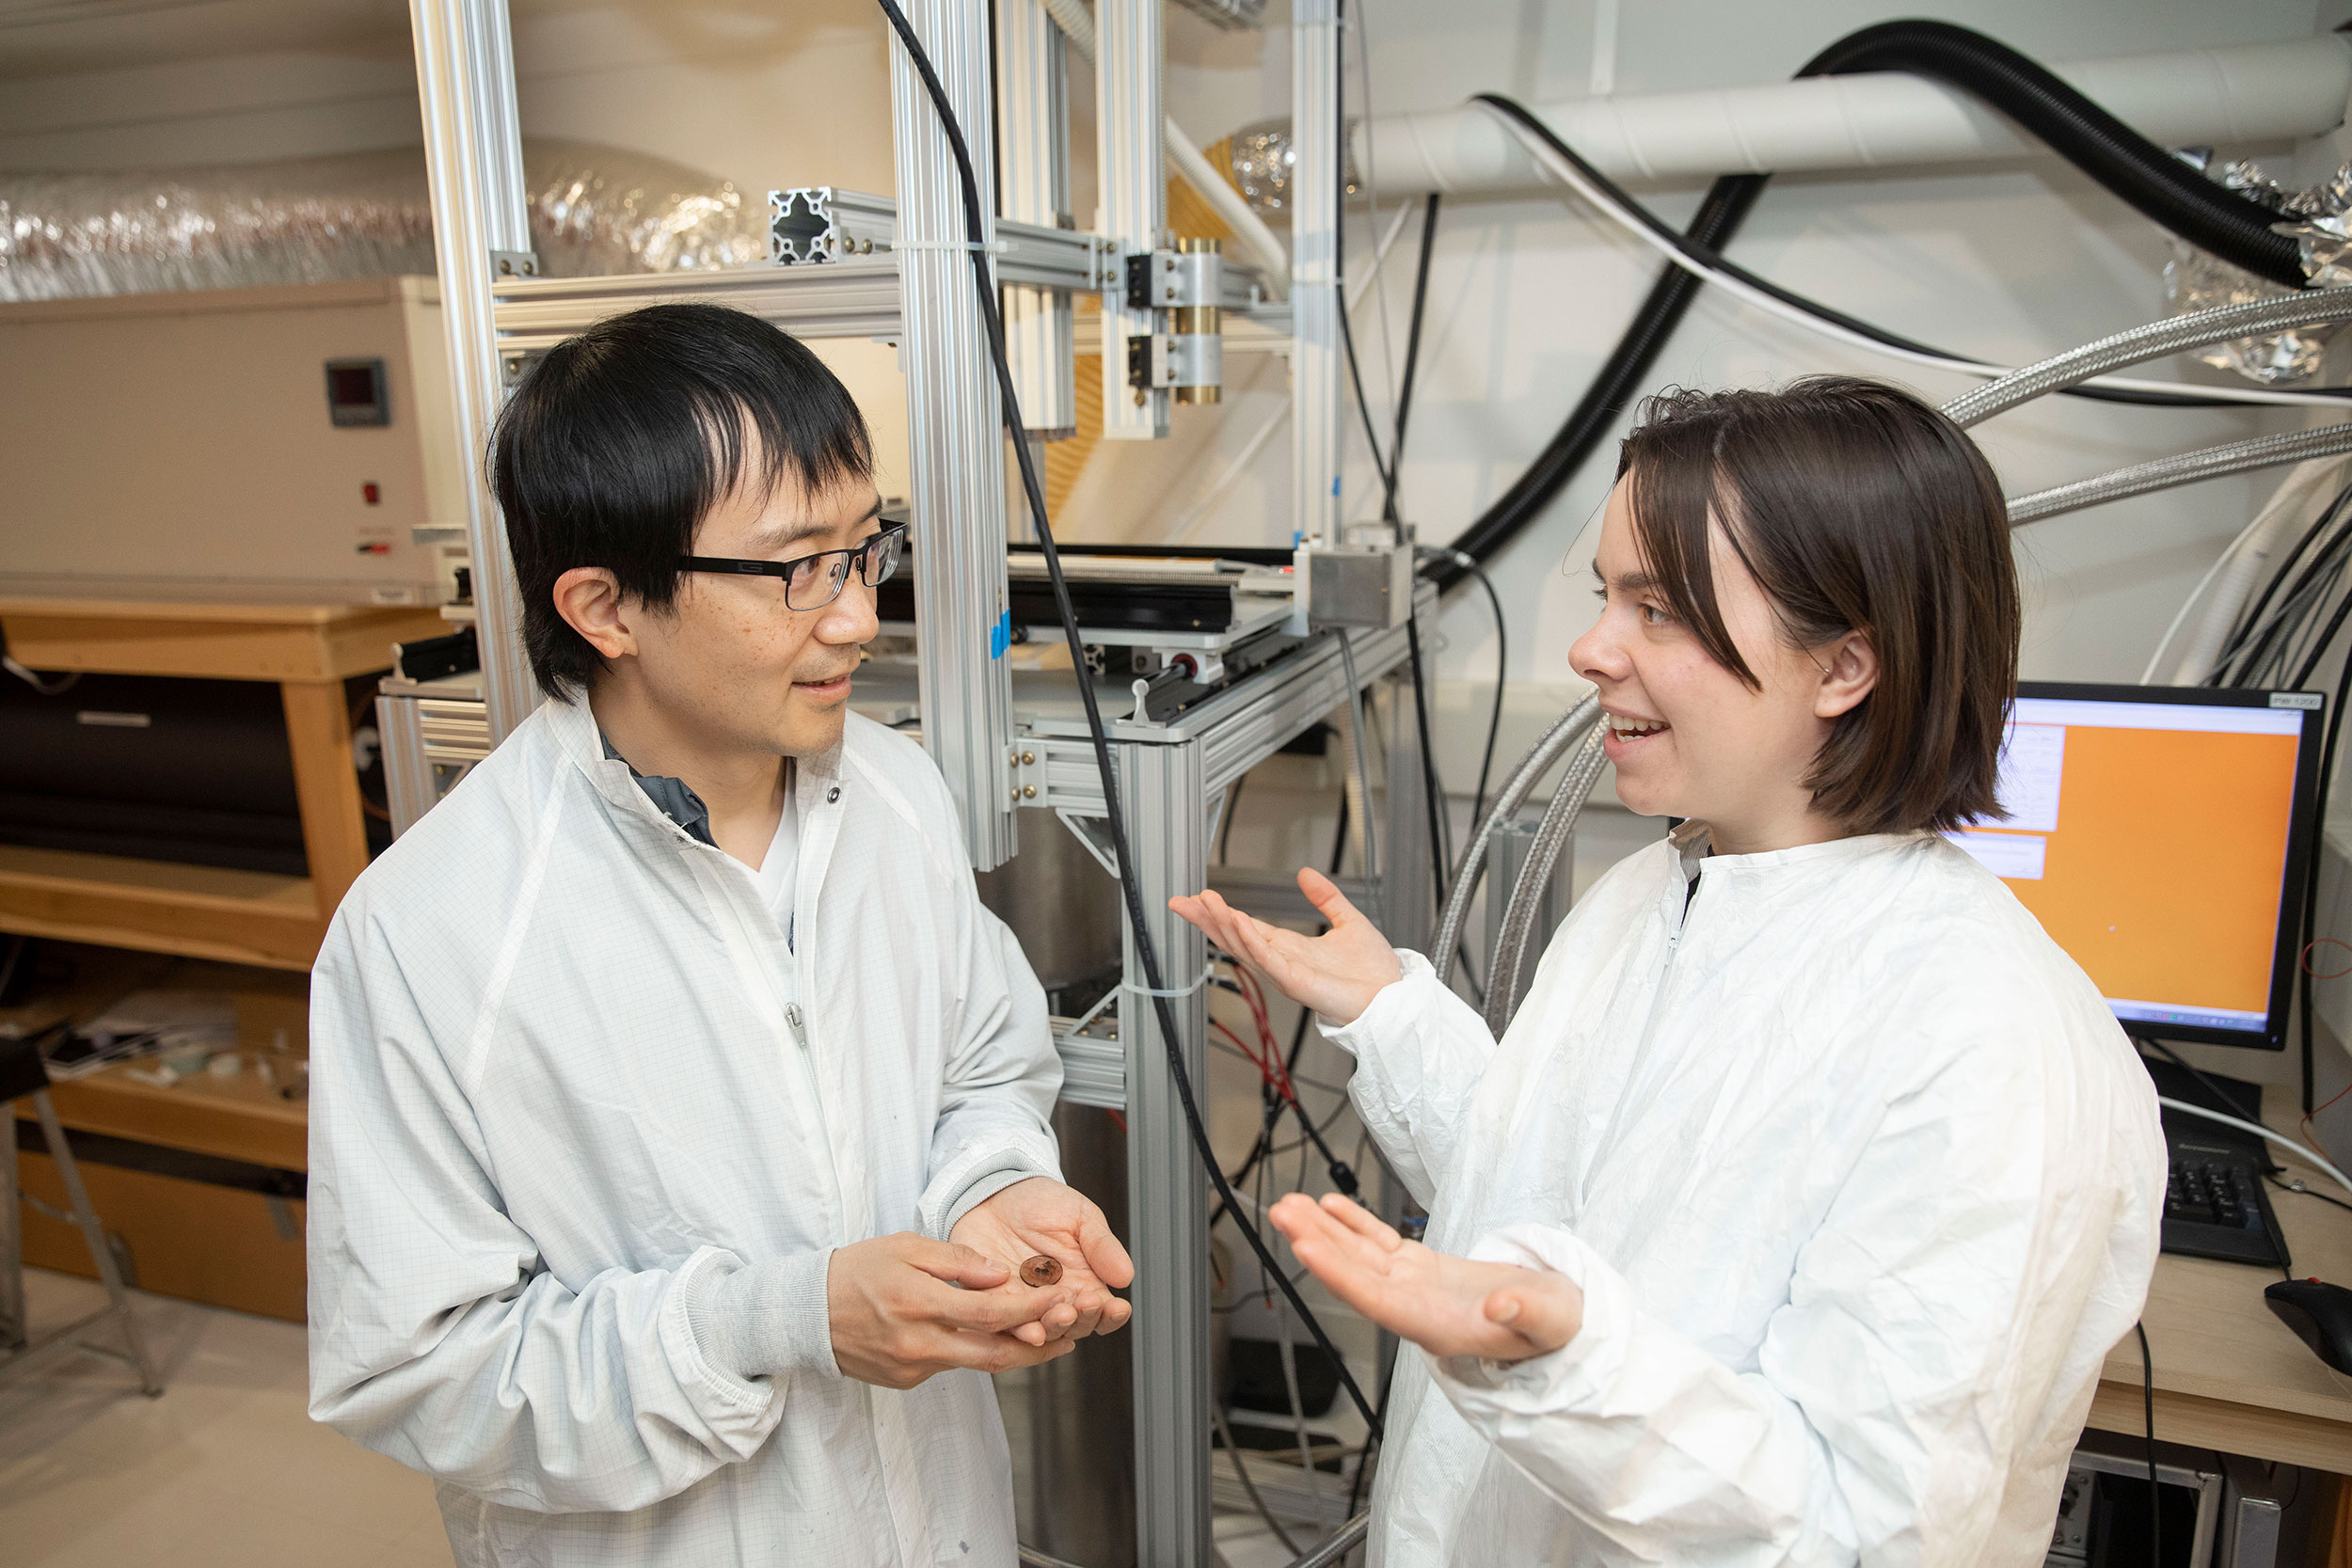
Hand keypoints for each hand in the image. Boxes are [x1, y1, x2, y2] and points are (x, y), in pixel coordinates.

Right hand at [825, 1232, 1076, 1389]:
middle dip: (1038, 1344)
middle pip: (993, 1353)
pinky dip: (975, 1351)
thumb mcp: (905, 1246)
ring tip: (1046, 1335)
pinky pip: (951, 1365)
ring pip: (975, 1363)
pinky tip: (993, 1337)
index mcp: (919, 1303)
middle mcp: (918, 1342)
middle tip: (1070, 1332)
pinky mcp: (906, 1380)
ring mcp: (912, 1367)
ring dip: (1012, 1350)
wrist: (804, 1313)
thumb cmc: (856, 1270)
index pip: (990, 1312)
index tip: (1059, 1296)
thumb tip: (1001, 1274)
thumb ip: (955, 1260)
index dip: (1030, 1306)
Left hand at [951, 1177, 1134, 1344]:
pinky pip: (1004, 1323)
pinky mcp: (991, 1302)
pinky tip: (1029, 1328)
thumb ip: (1101, 1246)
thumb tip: (1126, 1276)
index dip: (1112, 1315)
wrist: (995, 1192)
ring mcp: (1023, 1304)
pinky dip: (1017, 1330)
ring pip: (1042, 1332)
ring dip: (1053, 1328)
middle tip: (1085, 1304)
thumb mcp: (1080, 1217)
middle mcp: (1055, 1300)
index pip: (1104, 1312)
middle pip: (1075, 1328)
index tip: (1116, 1307)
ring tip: (1061, 1314)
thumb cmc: (1041, 1203)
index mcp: (1083, 1283)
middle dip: (1083, 1320)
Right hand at [1169, 867, 1400, 1025]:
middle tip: (1180, 901)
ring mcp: (1285, 973)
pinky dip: (1251, 940)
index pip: (1245, 927)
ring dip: (1223, 924)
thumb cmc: (1374, 972)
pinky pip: (1268, 959)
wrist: (1392, 998)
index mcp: (1289, 947)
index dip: (1220, 913)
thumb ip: (1326, 897)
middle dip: (1206, 920)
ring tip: (1204, 903)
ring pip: (1245, 946)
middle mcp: (1281, 961)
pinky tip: (1238, 921)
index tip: (1198, 898)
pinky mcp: (1296, 982)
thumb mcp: (1348, 921)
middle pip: (1234, 937)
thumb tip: (1306, 874)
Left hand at [1269, 1193, 1581, 1361]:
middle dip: (1316, 1242)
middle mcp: (1415, 1308)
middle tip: (1282, 1212)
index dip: (1339, 1274)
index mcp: (1437, 1326)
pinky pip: (1381, 1244)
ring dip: (1324, 1230)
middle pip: (1356, 1274)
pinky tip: (1329, 1205)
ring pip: (1360, 1256)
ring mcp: (1416, 1286)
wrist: (1559, 1324)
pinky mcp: (1423, 1268)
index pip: (1376, 1300)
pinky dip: (1354, 1224)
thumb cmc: (1555, 1327)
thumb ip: (1526, 1313)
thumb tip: (1499, 1304)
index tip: (1305, 1248)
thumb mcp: (1552, 1321)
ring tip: (1291, 1204)